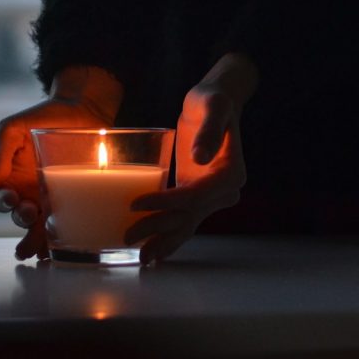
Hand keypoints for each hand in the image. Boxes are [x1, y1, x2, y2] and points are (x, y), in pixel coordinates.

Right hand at [0, 66, 122, 259]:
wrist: (81, 109)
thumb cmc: (43, 117)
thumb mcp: (13, 128)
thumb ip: (0, 152)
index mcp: (10, 177)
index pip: (1, 199)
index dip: (3, 202)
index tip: (10, 198)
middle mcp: (28, 192)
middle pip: (19, 216)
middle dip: (21, 219)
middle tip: (30, 212)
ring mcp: (51, 197)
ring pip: (39, 226)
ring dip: (36, 238)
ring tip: (38, 246)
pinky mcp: (72, 198)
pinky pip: (63, 223)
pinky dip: (58, 239)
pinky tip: (58, 248)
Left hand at [125, 53, 256, 263]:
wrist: (219, 100)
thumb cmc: (214, 100)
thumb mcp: (213, 107)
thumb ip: (209, 131)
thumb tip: (200, 157)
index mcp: (230, 173)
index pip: (194, 195)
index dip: (165, 202)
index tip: (136, 203)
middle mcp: (225, 190)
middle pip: (188, 216)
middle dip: (159, 230)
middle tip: (128, 237)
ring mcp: (212, 195)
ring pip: (187, 223)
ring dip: (164, 241)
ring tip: (141, 258)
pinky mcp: (198, 192)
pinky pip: (184, 217)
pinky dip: (169, 232)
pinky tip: (152, 247)